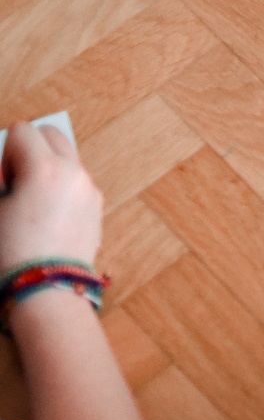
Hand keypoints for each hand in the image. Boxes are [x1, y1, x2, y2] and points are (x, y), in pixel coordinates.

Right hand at [0, 123, 102, 271]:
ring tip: (31, 200)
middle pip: (52, 135)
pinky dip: (62, 185)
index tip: (3, 178)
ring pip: (68, 158)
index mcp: (45, 168)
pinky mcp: (97, 207)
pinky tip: (48, 214)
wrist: (46, 289)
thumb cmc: (10, 251)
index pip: (23, 131)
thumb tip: (8, 174)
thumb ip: (1, 179)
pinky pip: (78, 181)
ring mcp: (90, 189)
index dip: (6, 152)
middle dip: (31, 149)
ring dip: (48, 167)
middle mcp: (74, 173)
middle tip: (15, 181)